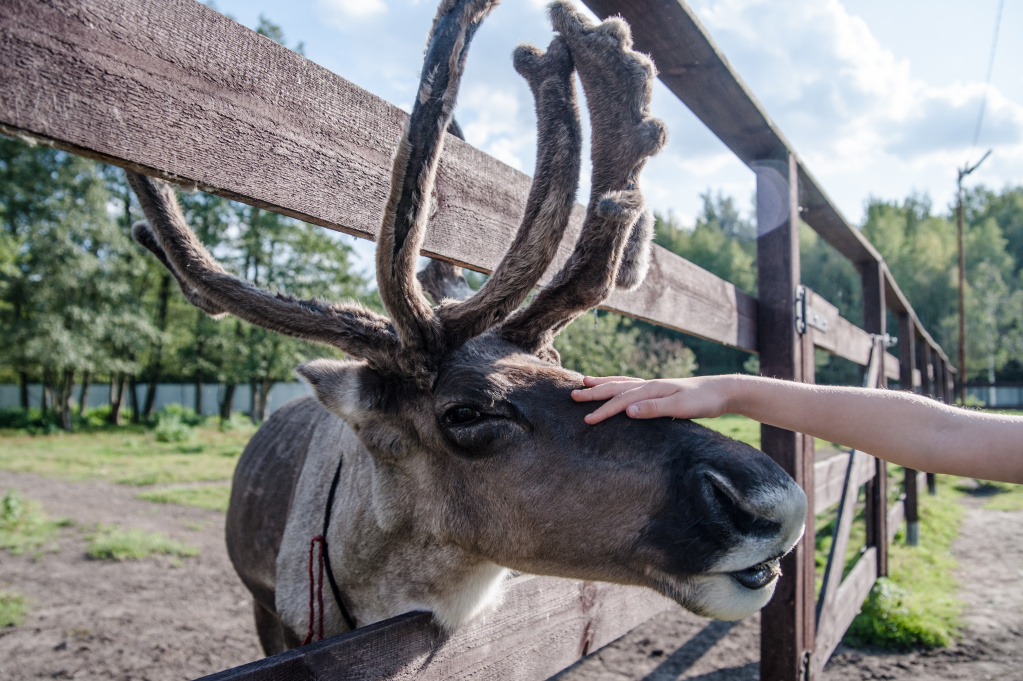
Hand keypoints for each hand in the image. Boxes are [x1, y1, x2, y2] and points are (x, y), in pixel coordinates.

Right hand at [571, 375, 733, 423]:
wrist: (721, 391)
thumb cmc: (703, 401)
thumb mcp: (680, 408)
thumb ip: (654, 408)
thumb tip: (627, 410)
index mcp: (651, 389)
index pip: (621, 401)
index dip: (603, 410)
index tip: (586, 420)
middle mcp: (649, 385)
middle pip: (615, 387)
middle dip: (593, 392)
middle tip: (573, 395)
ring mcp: (653, 386)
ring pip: (621, 383)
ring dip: (602, 384)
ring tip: (585, 382)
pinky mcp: (658, 391)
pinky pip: (630, 386)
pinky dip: (617, 385)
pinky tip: (615, 387)